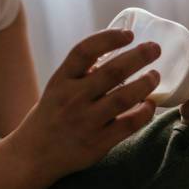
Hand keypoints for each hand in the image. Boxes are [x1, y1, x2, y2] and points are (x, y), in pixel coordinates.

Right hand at [12, 29, 160, 177]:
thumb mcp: (59, 87)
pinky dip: (144, 112)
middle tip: (154, 48)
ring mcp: (85, 122)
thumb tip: (118, 50)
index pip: (84, 51)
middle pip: (112, 72)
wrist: (34, 154)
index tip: (129, 34)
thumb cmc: (53, 114)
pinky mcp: (98, 143)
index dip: (108, 38)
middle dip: (138, 57)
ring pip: (124, 98)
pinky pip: (129, 124)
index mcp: (62, 80)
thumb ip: (83, 72)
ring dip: (145, 84)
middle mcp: (72, 99)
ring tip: (155, 75)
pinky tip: (150, 104)